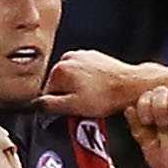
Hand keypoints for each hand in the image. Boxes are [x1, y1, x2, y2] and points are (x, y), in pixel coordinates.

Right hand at [38, 50, 156, 121]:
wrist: (132, 85)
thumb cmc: (107, 96)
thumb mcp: (73, 107)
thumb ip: (49, 105)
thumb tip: (36, 104)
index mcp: (60, 69)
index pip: (46, 92)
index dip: (55, 105)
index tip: (66, 112)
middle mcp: (69, 58)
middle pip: (58, 83)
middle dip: (66, 95)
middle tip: (81, 106)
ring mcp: (83, 55)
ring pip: (71, 77)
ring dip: (76, 88)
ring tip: (91, 98)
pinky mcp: (95, 57)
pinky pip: (83, 72)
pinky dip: (87, 81)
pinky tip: (97, 90)